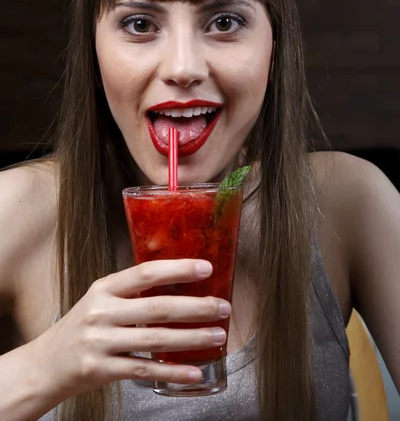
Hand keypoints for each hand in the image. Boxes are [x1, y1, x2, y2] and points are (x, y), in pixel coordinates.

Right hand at [31, 259, 230, 400]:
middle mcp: (101, 312)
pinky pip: (144, 370)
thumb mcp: (99, 301)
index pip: (145, 272)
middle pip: (157, 307)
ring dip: (192, 338)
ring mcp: (99, 341)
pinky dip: (173, 372)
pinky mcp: (100, 369)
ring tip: (217, 335)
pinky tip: (194, 372)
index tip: (206, 268)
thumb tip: (178, 283)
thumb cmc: (79, 328)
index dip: (178, 269)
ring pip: (156, 340)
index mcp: (103, 288)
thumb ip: (130, 292)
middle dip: (196, 307)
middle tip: (223, 306)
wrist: (43, 365)